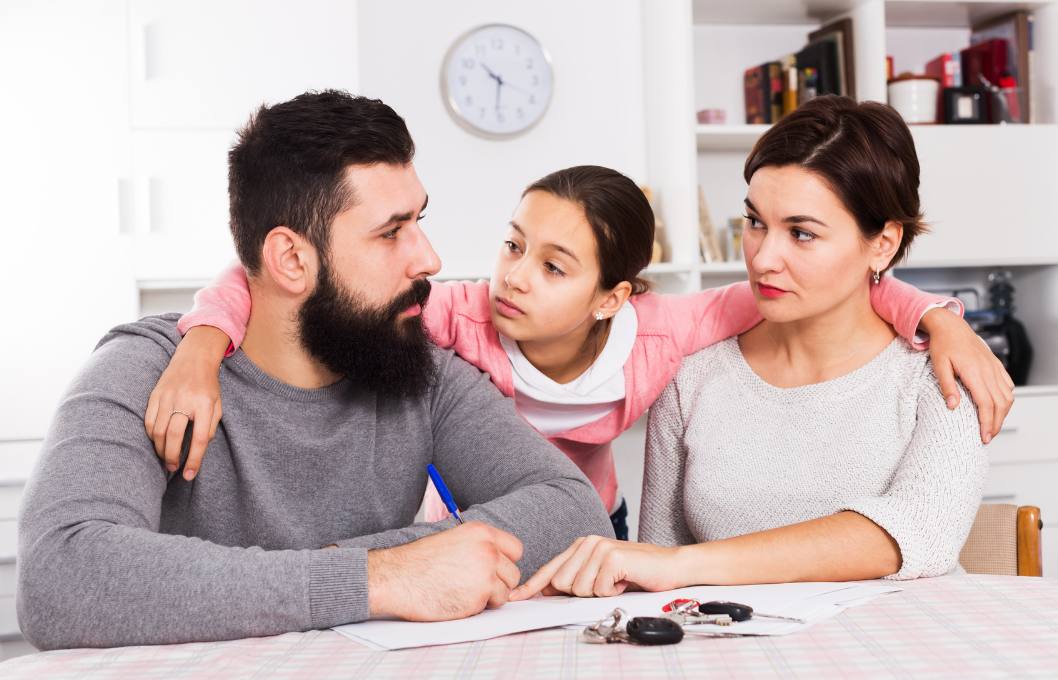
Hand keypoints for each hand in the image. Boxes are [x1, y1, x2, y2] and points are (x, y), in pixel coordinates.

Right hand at [144, 325, 230, 479]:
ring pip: (159, 431)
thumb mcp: (218, 405)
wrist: (194, 359)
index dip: (194, 460)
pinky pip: (149, 421)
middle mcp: (185, 401)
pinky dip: (152, 436)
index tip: (189, 475)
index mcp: (205, 405)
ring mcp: (168, 397)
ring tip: (166, 458)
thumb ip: (210, 427)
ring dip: (161, 449)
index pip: (200, 438)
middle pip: (174, 435)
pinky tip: (158, 442)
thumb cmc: (208, 386)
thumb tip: (199, 448)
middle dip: (172, 457)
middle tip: (174, 468)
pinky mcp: (155, 395)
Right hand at [367, 522, 522, 620]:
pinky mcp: (478, 598)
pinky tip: (457, 600)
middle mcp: (488, 550)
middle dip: (499, 582)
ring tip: (464, 592)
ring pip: (506, 592)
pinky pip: (491, 607)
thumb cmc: (419, 561)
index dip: (505, 562)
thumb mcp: (454, 539)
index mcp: (481, 532)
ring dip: (490, 597)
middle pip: (514, 573)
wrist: (396, 577)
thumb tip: (499, 559)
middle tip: (476, 585)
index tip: (494, 569)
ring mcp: (485, 575)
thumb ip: (479, 546)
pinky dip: (478, 607)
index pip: (516, 549)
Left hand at [508, 536, 681, 600]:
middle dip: (581, 593)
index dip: (532, 585)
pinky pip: (598, 589)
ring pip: (578, 589)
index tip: (517, 597)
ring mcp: (599, 548)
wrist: (670, 566)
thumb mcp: (601, 575)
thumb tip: (547, 591)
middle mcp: (587, 543)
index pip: (551, 569)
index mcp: (581, 546)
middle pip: (561, 584)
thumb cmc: (636, 572)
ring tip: (616, 582)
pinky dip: (613, 592)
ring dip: (599, 593)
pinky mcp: (612, 557)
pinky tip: (625, 581)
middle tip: (605, 585)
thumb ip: (575, 579)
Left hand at [920, 307, 1014, 442]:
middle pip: (1000, 404)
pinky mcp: (995, 364)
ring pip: (1007, 396)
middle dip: (996, 423)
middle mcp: (988, 370)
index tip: (984, 437)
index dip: (987, 423)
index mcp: (974, 372)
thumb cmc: (942, 344)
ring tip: (993, 425)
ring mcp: (994, 367)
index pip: (986, 404)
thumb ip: (947, 386)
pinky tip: (999, 406)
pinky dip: (1006, 399)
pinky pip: (1008, 384)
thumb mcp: (939, 366)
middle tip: (988, 437)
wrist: (950, 326)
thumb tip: (953, 406)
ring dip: (1003, 413)